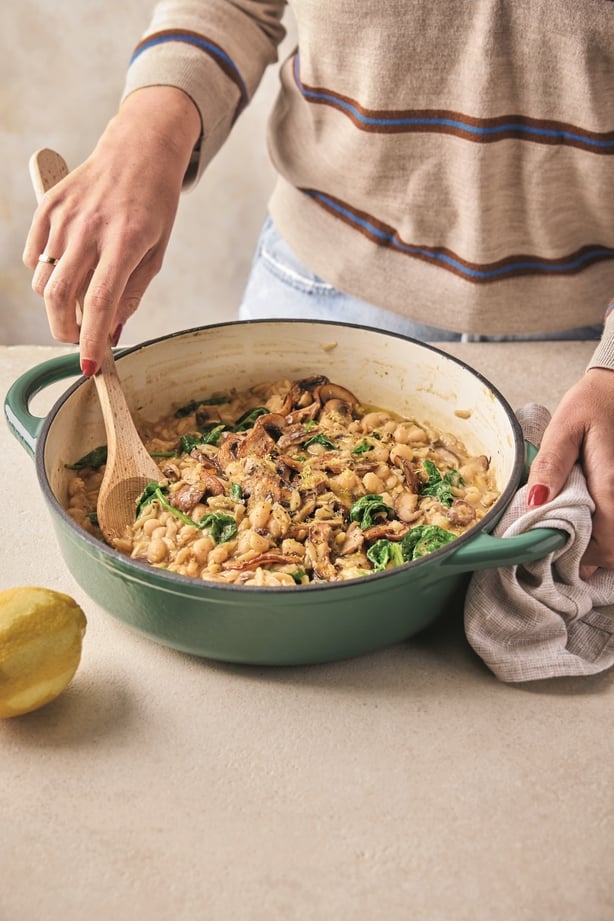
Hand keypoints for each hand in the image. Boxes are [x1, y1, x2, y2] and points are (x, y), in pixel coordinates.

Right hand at [23, 87, 200, 374]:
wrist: (137, 151)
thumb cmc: (154, 206)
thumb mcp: (156, 253)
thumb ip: (132, 294)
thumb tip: (110, 333)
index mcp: (125, 241)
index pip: (101, 302)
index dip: (91, 339)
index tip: (89, 365)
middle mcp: (90, 228)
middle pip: (61, 296)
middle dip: (64, 330)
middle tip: (76, 340)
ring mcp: (64, 216)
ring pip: (44, 281)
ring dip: (58, 302)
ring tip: (80, 294)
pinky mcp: (47, 207)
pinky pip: (33, 257)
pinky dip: (45, 273)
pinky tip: (67, 265)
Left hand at [527, 367, 613, 575]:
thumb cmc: (590, 406)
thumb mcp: (564, 428)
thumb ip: (552, 464)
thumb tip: (536, 502)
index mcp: (611, 480)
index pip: (608, 539)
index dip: (586, 555)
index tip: (561, 553)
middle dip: (594, 556)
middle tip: (563, 547)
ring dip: (600, 546)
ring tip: (573, 536)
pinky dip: (606, 531)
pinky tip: (587, 524)